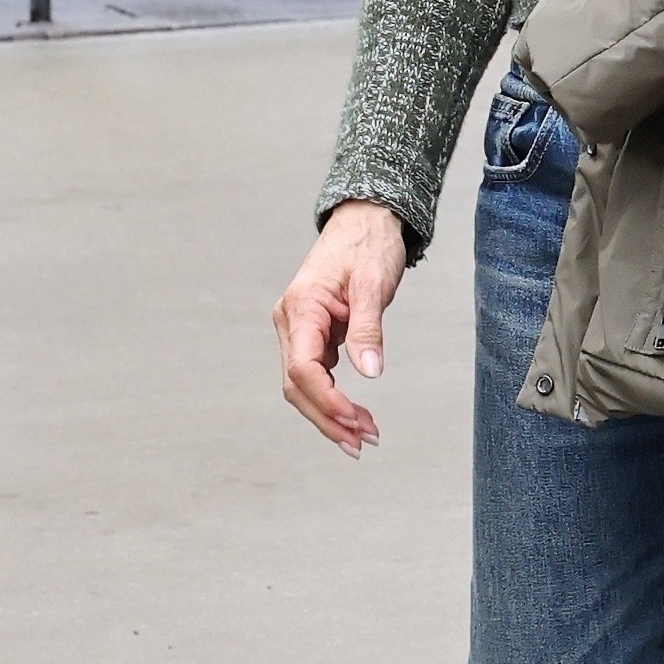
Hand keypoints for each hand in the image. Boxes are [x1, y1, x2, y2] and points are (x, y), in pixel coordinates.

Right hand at [275, 200, 408, 455]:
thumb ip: (368, 330)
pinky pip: (315, 375)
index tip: (358, 420)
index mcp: (300, 308)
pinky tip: (356, 415)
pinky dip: (333, 399)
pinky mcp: (312, 334)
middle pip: (298, 386)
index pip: (303, 369)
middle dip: (329, 418)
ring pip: (303, 386)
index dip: (328, 401)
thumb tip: (370, 373)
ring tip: (364, 435)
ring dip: (331, 414)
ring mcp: (298, 330)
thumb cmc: (368, 244)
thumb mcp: (373, 284)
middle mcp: (291, 322)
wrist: (365, 220)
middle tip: (364, 442)